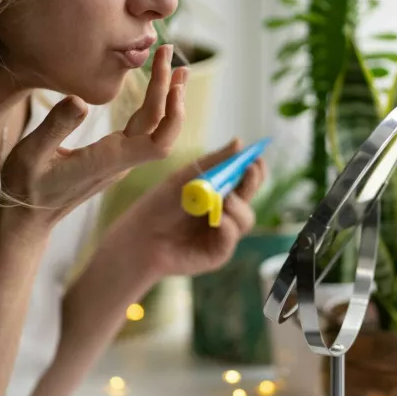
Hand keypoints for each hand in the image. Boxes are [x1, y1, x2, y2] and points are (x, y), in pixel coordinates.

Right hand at [0, 45, 186, 238]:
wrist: (28, 218)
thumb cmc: (25, 188)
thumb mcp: (30, 154)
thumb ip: (54, 127)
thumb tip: (80, 101)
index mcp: (107, 160)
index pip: (157, 142)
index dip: (172, 114)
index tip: (173, 83)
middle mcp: (121, 161)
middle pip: (159, 126)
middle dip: (170, 89)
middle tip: (168, 51)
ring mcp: (120, 160)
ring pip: (154, 128)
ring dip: (167, 97)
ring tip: (175, 66)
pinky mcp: (114, 157)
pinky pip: (144, 130)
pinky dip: (154, 106)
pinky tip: (156, 91)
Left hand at [104, 139, 267, 277]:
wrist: (141, 236)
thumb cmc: (159, 205)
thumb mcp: (186, 178)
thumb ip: (214, 162)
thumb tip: (240, 142)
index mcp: (218, 191)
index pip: (245, 178)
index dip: (254, 168)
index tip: (255, 158)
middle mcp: (224, 211)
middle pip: (251, 197)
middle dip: (253, 183)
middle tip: (250, 171)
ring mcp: (223, 233)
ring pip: (246, 219)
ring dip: (238, 207)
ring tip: (224, 201)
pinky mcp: (218, 253)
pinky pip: (232, 238)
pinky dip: (228, 227)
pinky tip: (218, 220)